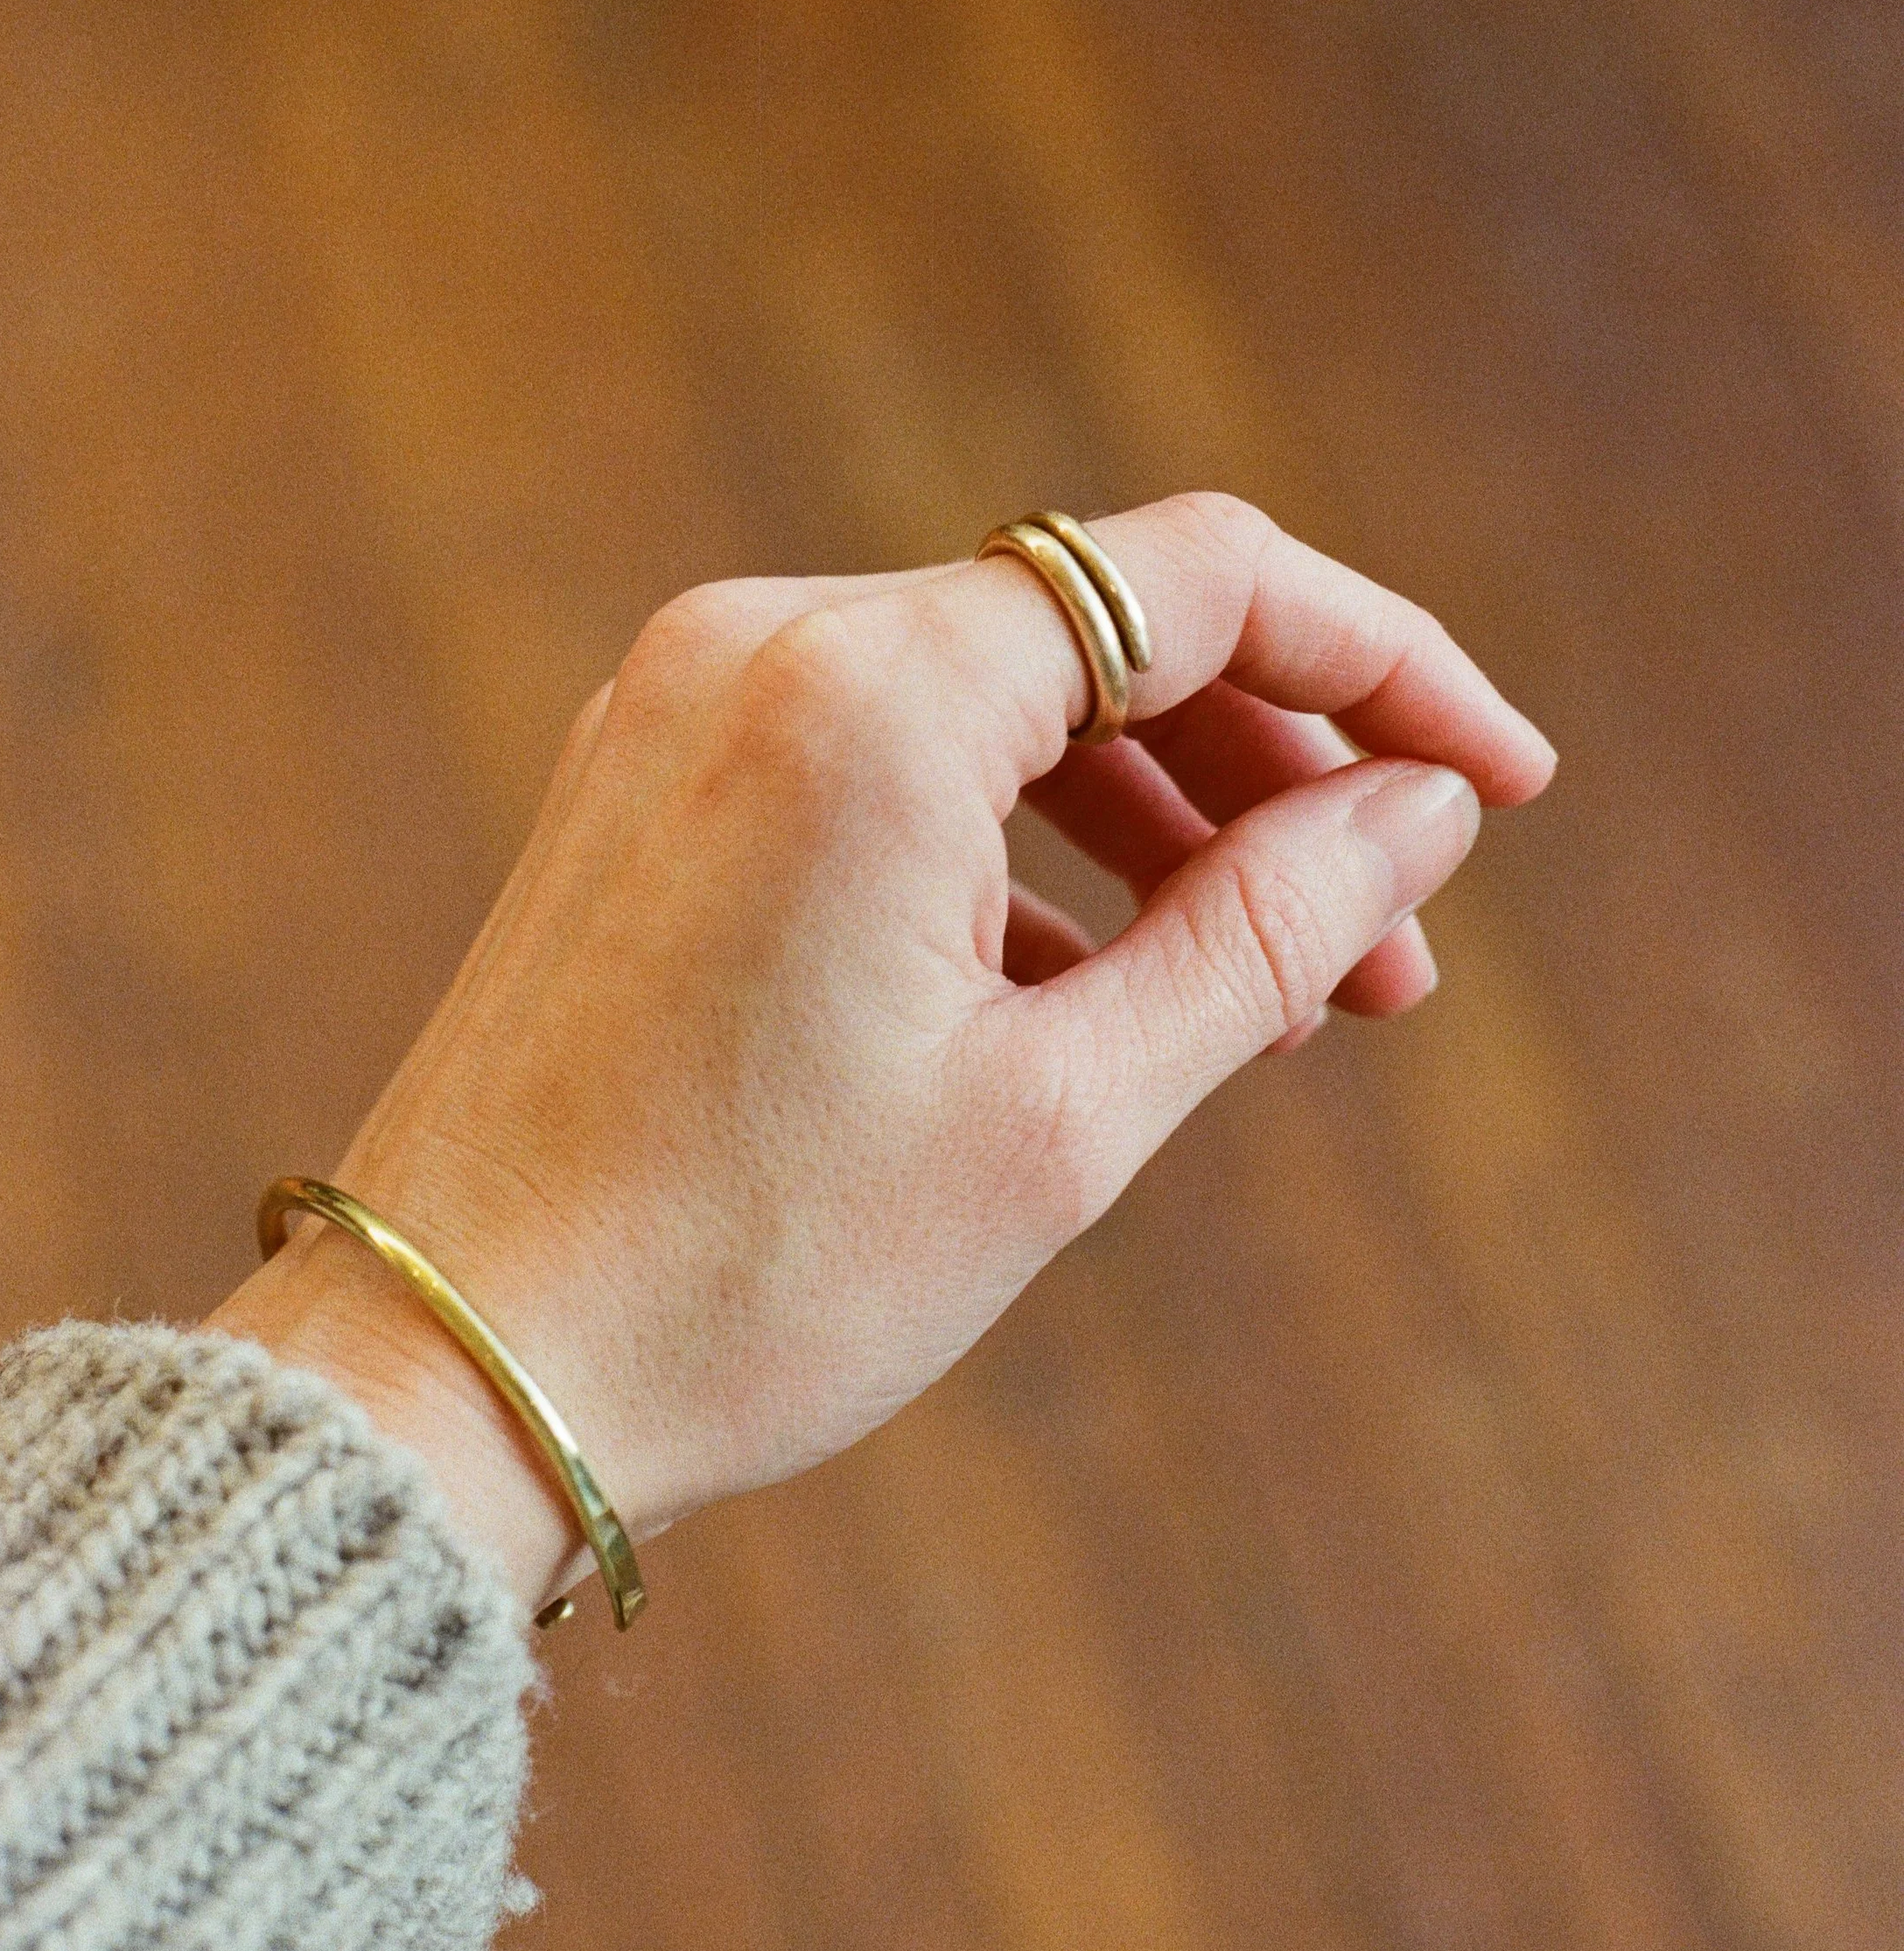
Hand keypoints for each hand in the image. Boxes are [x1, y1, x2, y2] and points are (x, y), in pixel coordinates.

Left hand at [211, 493, 1553, 1615]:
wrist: (450, 1369)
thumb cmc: (751, 1269)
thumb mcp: (1064, 1113)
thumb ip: (1268, 928)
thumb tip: (1420, 809)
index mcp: (871, 692)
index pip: (1199, 580)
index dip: (1387, 666)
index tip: (1500, 785)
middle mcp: (760, 646)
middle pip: (1098, 631)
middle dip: (1276, 776)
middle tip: (1398, 952)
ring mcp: (682, 709)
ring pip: (992, 703)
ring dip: (1154, 823)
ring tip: (1277, 998)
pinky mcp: (642, 788)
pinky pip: (880, 762)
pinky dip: (1010, 850)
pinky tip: (1091, 992)